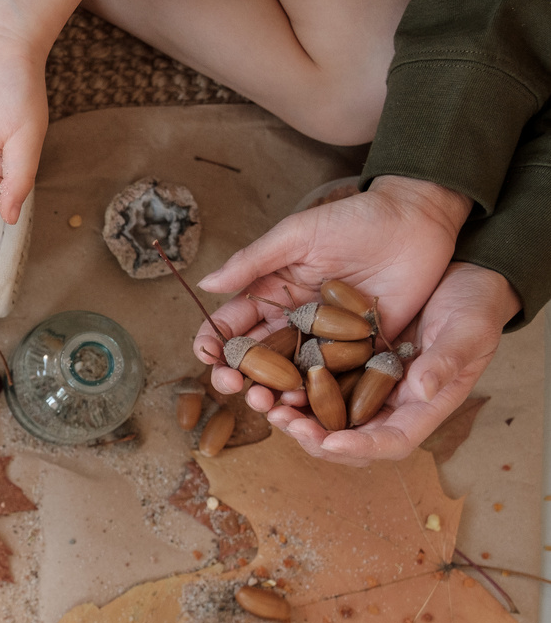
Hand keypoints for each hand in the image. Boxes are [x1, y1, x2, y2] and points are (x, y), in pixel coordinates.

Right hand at [196, 176, 472, 410]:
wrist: (416, 221)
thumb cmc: (353, 219)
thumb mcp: (296, 235)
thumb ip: (252, 262)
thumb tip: (205, 284)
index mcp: (270, 296)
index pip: (232, 326)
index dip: (213, 343)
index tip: (206, 356)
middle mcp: (293, 323)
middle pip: (256, 360)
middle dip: (237, 377)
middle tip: (232, 386)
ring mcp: (326, 340)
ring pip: (290, 376)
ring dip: (272, 393)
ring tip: (267, 401)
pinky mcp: (361, 351)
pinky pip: (336, 379)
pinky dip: (318, 396)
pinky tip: (305, 403)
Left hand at [265, 262, 518, 464]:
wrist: (462, 280)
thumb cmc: (475, 308)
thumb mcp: (468, 331)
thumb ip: (446, 361)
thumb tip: (421, 390)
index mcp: (423, 406)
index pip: (391, 441)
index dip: (359, 447)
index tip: (329, 442)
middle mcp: (390, 403)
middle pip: (348, 437)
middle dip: (313, 436)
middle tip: (282, 421)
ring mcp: (366, 384)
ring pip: (325, 414)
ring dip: (294, 415)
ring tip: (264, 402)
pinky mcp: (347, 362)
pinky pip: (316, 382)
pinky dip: (292, 384)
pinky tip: (267, 375)